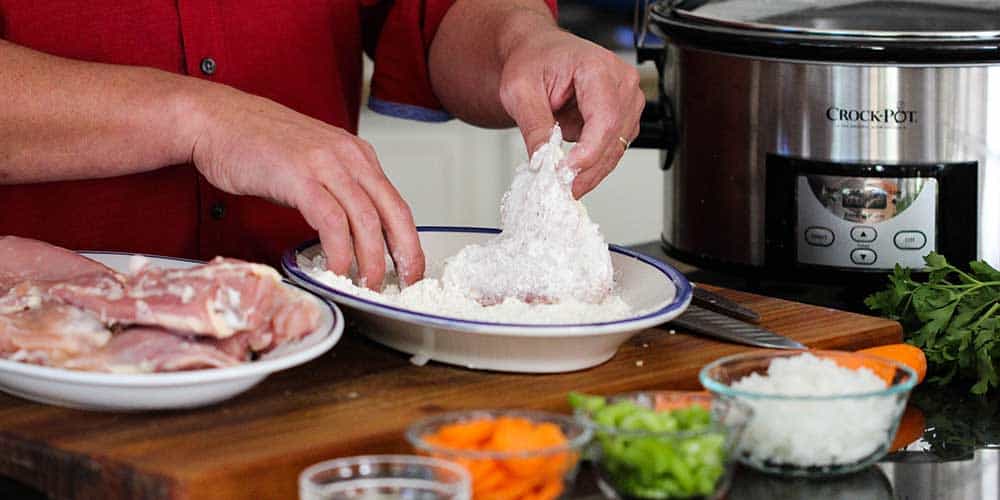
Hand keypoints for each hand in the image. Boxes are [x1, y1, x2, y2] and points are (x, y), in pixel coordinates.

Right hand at [186, 84, 423, 287]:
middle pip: (391, 212)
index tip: (411, 270)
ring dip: (371, 258)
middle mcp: (348, 157)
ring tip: (367, 284)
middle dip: (403, 254)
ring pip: (365, 219)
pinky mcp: (299, 175)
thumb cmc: (258, 144)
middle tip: (403, 285)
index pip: (396, 204)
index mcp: (357, 155)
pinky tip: (337, 268)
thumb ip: (338, 189)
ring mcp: (325, 164)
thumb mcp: (314, 162)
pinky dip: (339, 249)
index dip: (409, 241)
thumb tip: (354, 230)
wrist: (217, 119)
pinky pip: (331, 220)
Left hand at [499, 28, 643, 197]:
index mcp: (598, 67)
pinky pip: (612, 148)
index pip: (604, 117)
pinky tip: (573, 170)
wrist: (539, 52)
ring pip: (616, 148)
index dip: (588, 151)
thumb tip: (544, 160)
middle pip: (614, 137)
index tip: (567, 172)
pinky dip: (593, 164)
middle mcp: (621, 82)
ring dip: (591, 170)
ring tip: (563, 182)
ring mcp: (627, 100)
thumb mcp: (520, 90)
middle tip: (561, 188)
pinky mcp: (623, 117)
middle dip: (587, 169)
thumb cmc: (534, 60)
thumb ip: (534, 126)